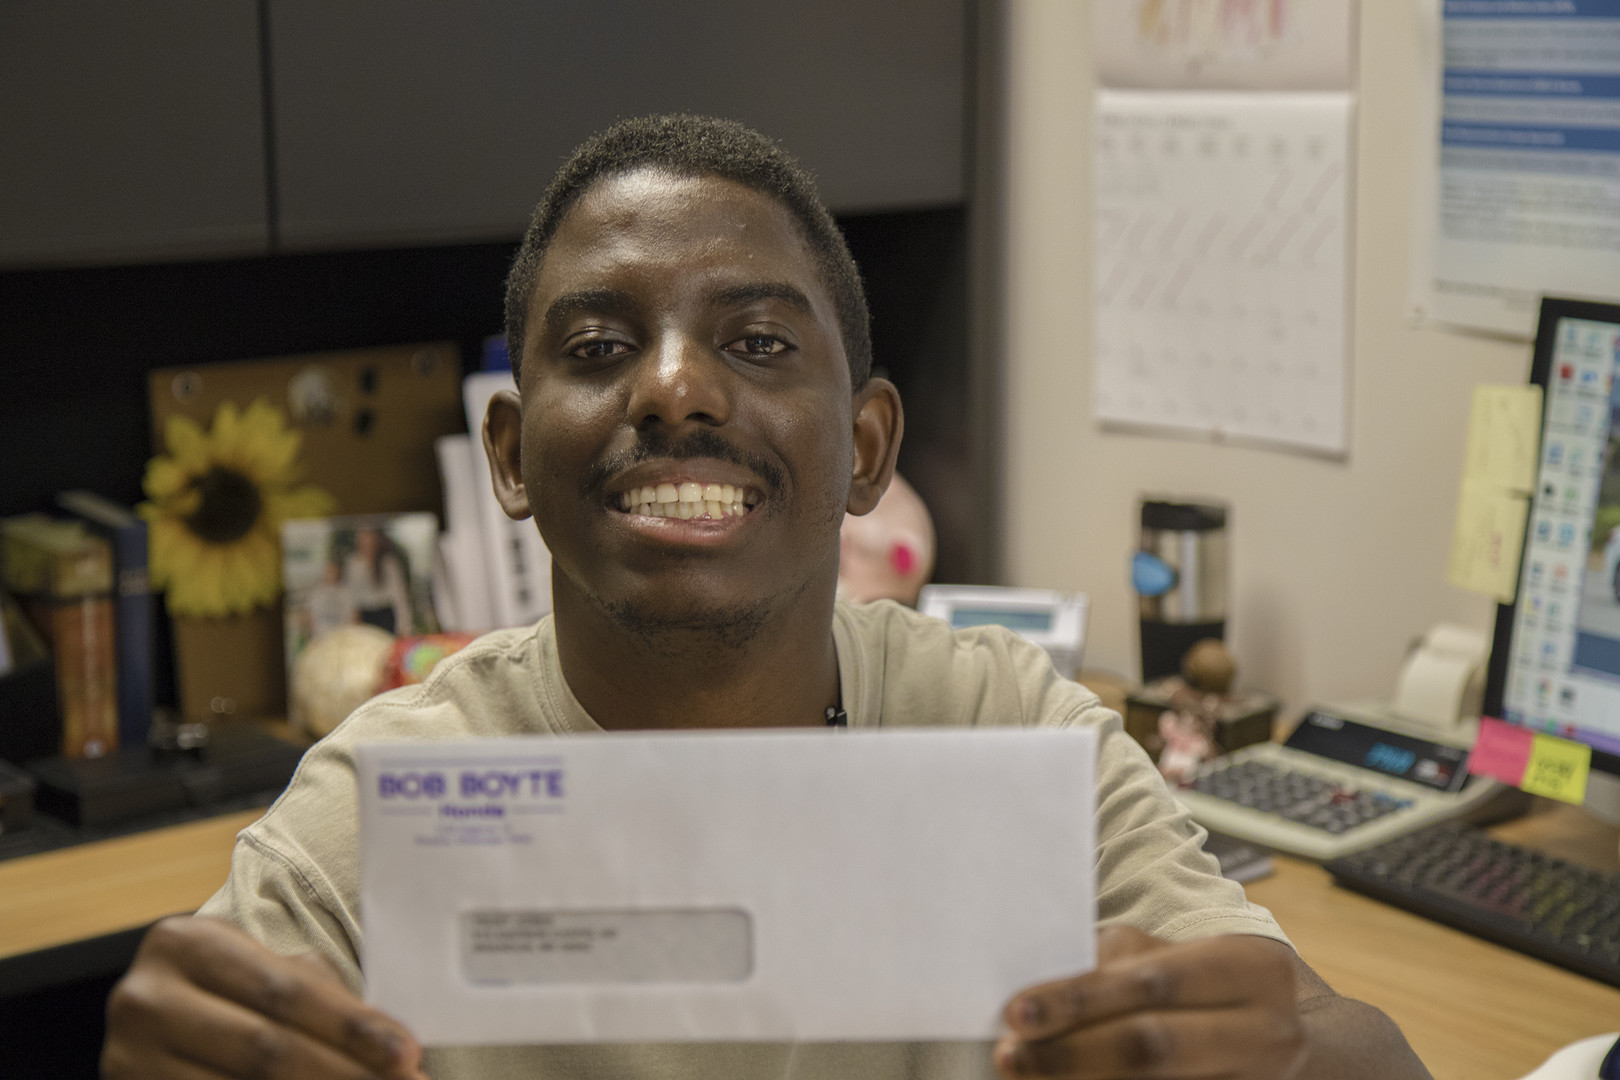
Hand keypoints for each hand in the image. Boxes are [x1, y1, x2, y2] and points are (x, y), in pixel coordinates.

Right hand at [103, 915, 426, 1078]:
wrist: (161, 1017)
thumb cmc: (236, 990)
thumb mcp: (267, 973)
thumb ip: (320, 996)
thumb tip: (397, 1049)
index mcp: (186, 943)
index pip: (285, 991)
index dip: (351, 1027)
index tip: (408, 1053)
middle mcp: (144, 999)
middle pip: (266, 1050)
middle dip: (345, 1073)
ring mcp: (128, 1058)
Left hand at [995, 926, 1307, 1078]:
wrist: (1291, 1045)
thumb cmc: (1212, 989)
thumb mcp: (1183, 958)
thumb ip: (1123, 963)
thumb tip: (1044, 989)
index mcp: (1250, 970)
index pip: (1152, 981)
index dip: (1080, 998)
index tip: (1017, 1010)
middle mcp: (1266, 1034)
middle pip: (1152, 1047)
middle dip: (1070, 1053)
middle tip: (1010, 1054)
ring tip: (1026, 1074)